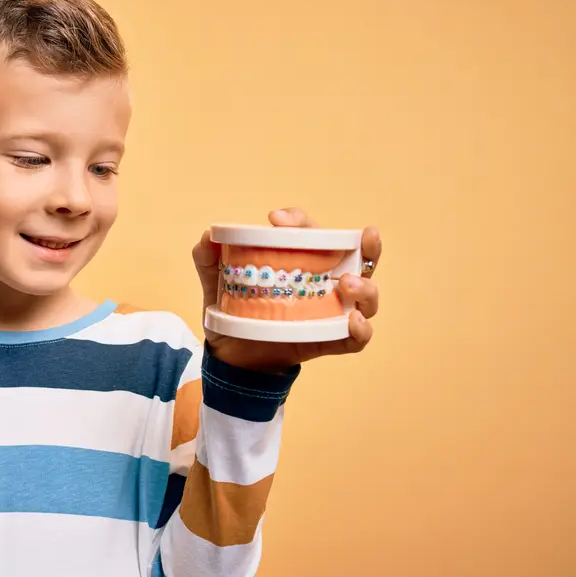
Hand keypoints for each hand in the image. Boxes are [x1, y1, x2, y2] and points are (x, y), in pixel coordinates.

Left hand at [193, 208, 381, 371]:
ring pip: (366, 296)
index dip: (300, 221)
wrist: (231, 356)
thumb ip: (208, 259)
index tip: (275, 221)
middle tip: (364, 237)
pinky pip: (356, 339)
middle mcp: (325, 281)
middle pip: (359, 258)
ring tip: (347, 284)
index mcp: (302, 259)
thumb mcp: (216, 282)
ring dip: (365, 287)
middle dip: (369, 246)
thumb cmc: (234, 311)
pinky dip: (361, 330)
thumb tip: (208, 237)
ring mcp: (331, 312)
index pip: (312, 232)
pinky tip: (352, 321)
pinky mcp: (329, 341)